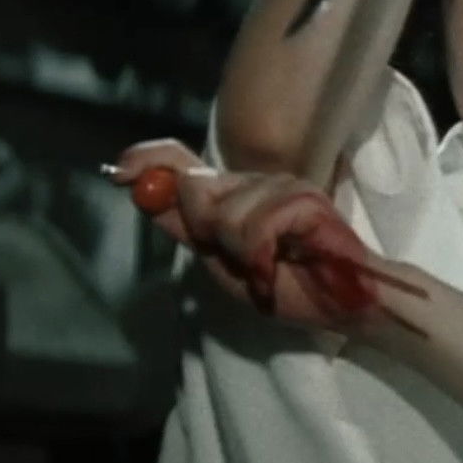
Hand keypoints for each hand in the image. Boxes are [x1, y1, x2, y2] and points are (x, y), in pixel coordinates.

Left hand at [110, 139, 420, 332]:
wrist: (343, 303)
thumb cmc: (289, 284)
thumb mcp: (222, 261)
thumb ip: (184, 225)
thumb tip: (139, 190)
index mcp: (233, 192)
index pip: (180, 160)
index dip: (148, 159)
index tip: (119, 172)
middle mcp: (255, 180)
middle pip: (196, 184)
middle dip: (206, 229)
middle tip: (239, 259)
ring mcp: (282, 184)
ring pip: (225, 212)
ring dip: (241, 253)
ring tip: (270, 267)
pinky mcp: (305, 199)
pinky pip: (258, 226)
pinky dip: (262, 256)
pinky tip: (282, 266)